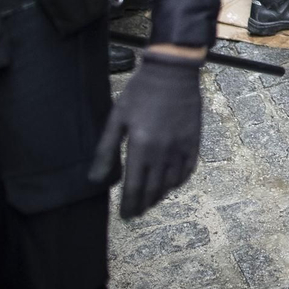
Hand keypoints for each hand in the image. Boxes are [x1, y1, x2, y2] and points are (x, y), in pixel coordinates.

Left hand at [88, 49, 203, 218]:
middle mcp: (163, 152)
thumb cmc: (140, 93)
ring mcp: (181, 147)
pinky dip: (180, 181)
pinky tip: (172, 184)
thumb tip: (95, 179)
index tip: (125, 216)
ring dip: (161, 195)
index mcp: (141, 147)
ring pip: (171, 182)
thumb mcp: (117, 118)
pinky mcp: (194, 141)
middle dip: (144, 204)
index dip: (130, 205)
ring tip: (152, 201)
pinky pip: (188, 169)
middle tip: (137, 213)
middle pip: (154, 189)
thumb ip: (106, 150)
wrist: (172, 72)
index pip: (135, 187)